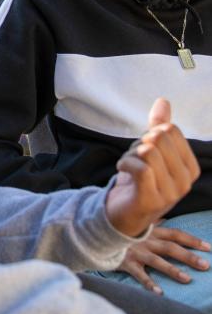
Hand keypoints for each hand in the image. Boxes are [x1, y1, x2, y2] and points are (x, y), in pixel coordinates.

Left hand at [106, 98, 199, 237]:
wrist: (123, 213)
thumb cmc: (139, 179)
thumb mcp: (151, 151)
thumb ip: (158, 127)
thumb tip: (163, 101)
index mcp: (190, 168)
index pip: (170, 130)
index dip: (150, 134)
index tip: (144, 151)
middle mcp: (185, 181)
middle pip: (158, 138)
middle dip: (138, 143)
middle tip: (134, 160)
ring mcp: (171, 193)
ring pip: (147, 151)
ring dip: (129, 155)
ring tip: (128, 167)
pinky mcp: (152, 199)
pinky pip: (139, 167)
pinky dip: (124, 163)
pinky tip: (122, 171)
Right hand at [118, 224, 210, 293]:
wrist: (97, 235)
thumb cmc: (119, 230)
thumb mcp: (135, 223)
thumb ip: (150, 222)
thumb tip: (163, 218)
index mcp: (150, 231)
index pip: (174, 234)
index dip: (191, 240)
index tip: (208, 247)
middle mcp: (145, 240)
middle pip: (170, 247)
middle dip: (188, 256)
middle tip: (206, 265)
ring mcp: (135, 251)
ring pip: (156, 261)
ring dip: (172, 270)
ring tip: (188, 279)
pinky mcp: (126, 262)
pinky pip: (139, 274)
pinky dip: (149, 283)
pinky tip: (160, 293)